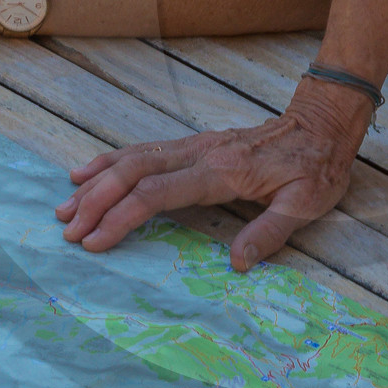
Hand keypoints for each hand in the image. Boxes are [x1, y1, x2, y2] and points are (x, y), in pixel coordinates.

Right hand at [57, 79, 372, 264]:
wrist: (322, 123)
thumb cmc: (316, 166)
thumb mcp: (307, 204)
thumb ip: (270, 232)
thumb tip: (236, 263)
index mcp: (223, 171)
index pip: (159, 192)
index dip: (123, 216)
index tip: (96, 241)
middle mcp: (201, 154)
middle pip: (134, 171)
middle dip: (97, 200)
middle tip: (67, 229)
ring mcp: (195, 146)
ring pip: (134, 157)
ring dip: (97, 182)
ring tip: (65, 205)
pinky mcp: (194, 145)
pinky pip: (144, 151)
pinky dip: (111, 162)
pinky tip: (89, 173)